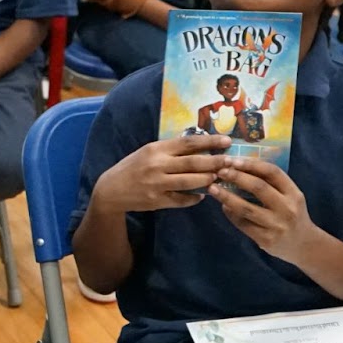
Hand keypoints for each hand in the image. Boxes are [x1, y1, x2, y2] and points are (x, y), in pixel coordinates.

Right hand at [94, 132, 230, 213]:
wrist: (111, 190)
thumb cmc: (133, 167)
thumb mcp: (148, 152)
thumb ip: (170, 149)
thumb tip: (199, 144)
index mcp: (156, 149)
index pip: (188, 143)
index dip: (209, 142)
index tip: (227, 141)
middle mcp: (157, 166)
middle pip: (193, 162)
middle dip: (215, 161)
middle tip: (231, 161)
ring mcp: (158, 185)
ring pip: (190, 182)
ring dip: (208, 180)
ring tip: (219, 177)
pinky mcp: (157, 201)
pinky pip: (182, 200)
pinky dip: (194, 198)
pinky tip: (202, 195)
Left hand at [208, 156, 319, 263]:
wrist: (303, 245)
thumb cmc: (292, 215)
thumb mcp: (290, 197)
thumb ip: (272, 185)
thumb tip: (240, 168)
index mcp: (293, 193)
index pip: (272, 173)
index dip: (252, 164)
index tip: (233, 160)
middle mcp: (287, 208)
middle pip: (258, 187)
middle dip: (236, 177)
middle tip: (220, 171)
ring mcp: (276, 225)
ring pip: (247, 208)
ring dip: (227, 197)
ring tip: (213, 189)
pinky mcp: (266, 239)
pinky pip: (243, 224)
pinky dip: (231, 214)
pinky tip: (223, 206)